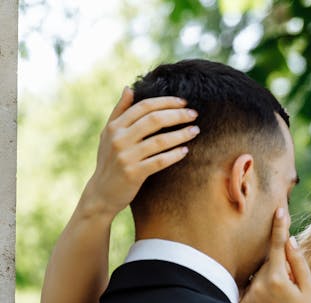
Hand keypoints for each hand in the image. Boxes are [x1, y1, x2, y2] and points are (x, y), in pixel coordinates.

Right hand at [79, 87, 198, 216]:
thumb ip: (119, 111)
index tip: (183, 102)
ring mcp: (126, 156)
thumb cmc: (109, 160)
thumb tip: (129, 88)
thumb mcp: (108, 134)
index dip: (165, 102)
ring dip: (181, 134)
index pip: (143, 107)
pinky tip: (186, 150)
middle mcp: (118, 139)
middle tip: (194, 114)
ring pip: (159, 140)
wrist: (101, 192)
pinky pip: (159, 161)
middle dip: (177, 115)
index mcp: (114, 127)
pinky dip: (174, 155)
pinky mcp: (134, 173)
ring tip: (195, 131)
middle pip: (154, 120)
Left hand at [240, 208, 310, 302]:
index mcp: (277, 278)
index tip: (280, 209)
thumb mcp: (308, 290)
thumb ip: (298, 264)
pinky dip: (262, 292)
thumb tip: (290, 241)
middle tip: (291, 291)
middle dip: (281, 269)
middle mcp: (258, 282)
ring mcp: (247, 292)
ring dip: (272, 282)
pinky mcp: (240, 300)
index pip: (278, 245)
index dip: (279, 226)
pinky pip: (252, 286)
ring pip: (260, 274)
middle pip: (270, 261)